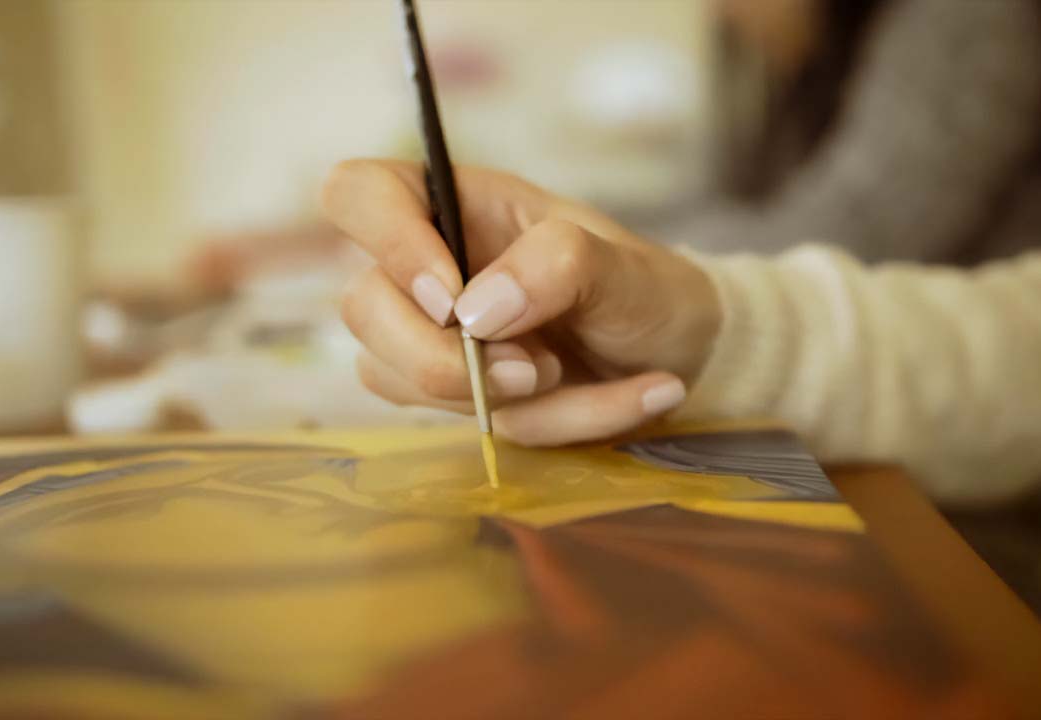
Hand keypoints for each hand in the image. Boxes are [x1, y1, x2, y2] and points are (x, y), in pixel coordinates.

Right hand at [322, 159, 719, 445]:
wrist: (683, 353)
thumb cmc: (644, 289)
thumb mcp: (622, 266)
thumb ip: (556, 266)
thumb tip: (472, 314)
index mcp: (456, 206)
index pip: (357, 195)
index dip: (386, 241)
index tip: (452, 295)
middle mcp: (428, 268)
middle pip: (362, 307)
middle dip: (441, 356)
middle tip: (534, 368)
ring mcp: (433, 338)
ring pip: (397, 379)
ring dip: (499, 397)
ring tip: (571, 372)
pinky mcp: (459, 398)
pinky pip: (473, 428)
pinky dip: (552, 426)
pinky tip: (619, 400)